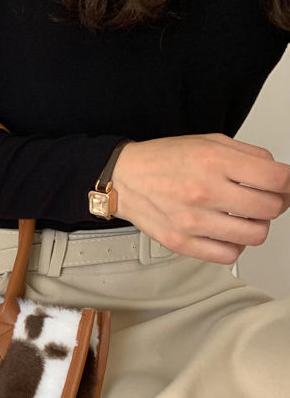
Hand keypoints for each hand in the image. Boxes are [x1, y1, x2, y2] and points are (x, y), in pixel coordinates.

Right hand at [110, 134, 289, 263]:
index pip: (277, 179)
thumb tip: (278, 178)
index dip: (287, 183)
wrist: (124, 179)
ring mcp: (192, 221)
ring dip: (255, 227)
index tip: (281, 185)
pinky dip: (234, 246)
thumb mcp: (210, 142)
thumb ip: (249, 156)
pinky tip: (226, 234)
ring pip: (254, 235)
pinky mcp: (181, 242)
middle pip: (270, 209)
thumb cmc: (163, 161)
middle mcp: (204, 191)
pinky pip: (227, 255)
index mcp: (214, 162)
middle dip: (273, 204)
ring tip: (243, 218)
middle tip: (262, 201)